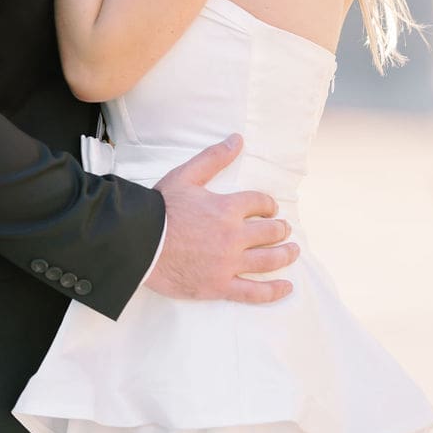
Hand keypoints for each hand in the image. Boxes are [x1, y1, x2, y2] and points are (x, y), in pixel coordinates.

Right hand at [146, 134, 298, 303]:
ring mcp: (228, 264)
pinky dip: (274, 291)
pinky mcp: (219, 286)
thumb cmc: (160, 208)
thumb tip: (238, 139)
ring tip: (293, 251)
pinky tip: (287, 287)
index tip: (270, 208)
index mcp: (227, 208)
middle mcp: (233, 236)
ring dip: (285, 255)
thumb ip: (214, 157)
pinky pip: (254, 293)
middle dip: (280, 229)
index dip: (268, 204)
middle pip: (270, 232)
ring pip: (268, 261)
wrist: (139, 242)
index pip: (260, 203)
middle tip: (284, 229)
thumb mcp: (186, 175)